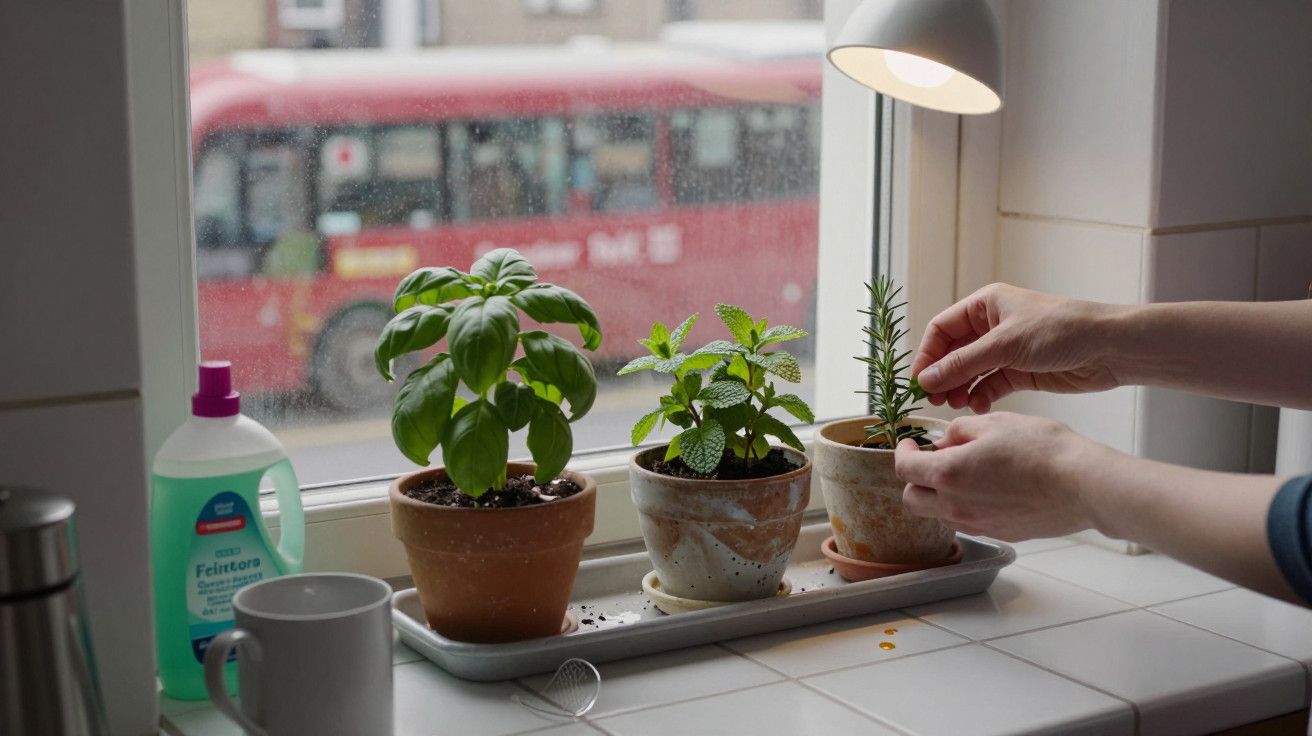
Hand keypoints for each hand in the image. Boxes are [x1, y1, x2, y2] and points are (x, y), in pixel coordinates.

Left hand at [893, 412, 1101, 541]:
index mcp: (948, 474)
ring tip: (963, 473)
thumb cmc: (1042, 449)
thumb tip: (945, 441)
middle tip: (931, 460)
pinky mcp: (999, 534)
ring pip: (939, 514)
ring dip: (939, 495)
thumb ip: (959, 430)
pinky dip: (964, 507)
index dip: (902, 452)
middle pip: (912, 500)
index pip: (904, 469)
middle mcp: (956, 505)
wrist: (1083, 485)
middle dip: (914, 479)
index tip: (911, 443)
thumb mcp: (994, 423)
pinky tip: (986, 489)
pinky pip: (967, 522)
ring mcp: (977, 524)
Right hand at [912, 283, 1121, 412]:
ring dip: (960, 389)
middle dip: (942, 376)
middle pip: (953, 353)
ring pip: (969, 372)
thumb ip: (962, 364)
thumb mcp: (1004, 345)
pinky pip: (989, 386)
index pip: (942, 329)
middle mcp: (992, 326)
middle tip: (935, 399)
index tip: (919, 381)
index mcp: (985, 305)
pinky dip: (981, 397)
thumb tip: (925, 380)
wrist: (1108, 348)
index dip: (927, 354)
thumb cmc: (1059, 331)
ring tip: (957, 405)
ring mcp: (1005, 350)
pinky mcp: (1020, 372)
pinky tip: (979, 408)